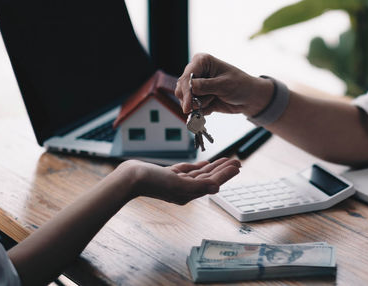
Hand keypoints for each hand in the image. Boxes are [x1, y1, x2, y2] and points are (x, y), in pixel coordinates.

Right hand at [118, 158, 240, 204]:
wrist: (129, 178)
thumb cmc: (152, 182)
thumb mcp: (178, 184)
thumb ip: (198, 185)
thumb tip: (217, 187)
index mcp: (189, 193)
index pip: (212, 182)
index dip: (226, 174)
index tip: (238, 166)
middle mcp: (185, 189)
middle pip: (210, 178)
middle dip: (224, 170)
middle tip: (238, 161)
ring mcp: (177, 182)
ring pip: (201, 173)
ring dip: (215, 167)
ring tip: (227, 160)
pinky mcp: (169, 175)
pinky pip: (189, 171)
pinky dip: (199, 166)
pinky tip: (207, 163)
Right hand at [174, 53, 273, 116]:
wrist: (251, 98)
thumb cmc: (241, 85)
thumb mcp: (224, 85)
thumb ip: (204, 87)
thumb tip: (188, 90)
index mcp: (201, 61)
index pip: (186, 77)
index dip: (186, 92)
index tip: (188, 106)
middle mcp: (196, 72)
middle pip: (181, 89)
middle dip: (192, 100)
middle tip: (207, 102)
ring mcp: (197, 86)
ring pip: (186, 100)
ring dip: (200, 104)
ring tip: (215, 99)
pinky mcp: (200, 98)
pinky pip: (194, 108)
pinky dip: (203, 110)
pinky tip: (214, 104)